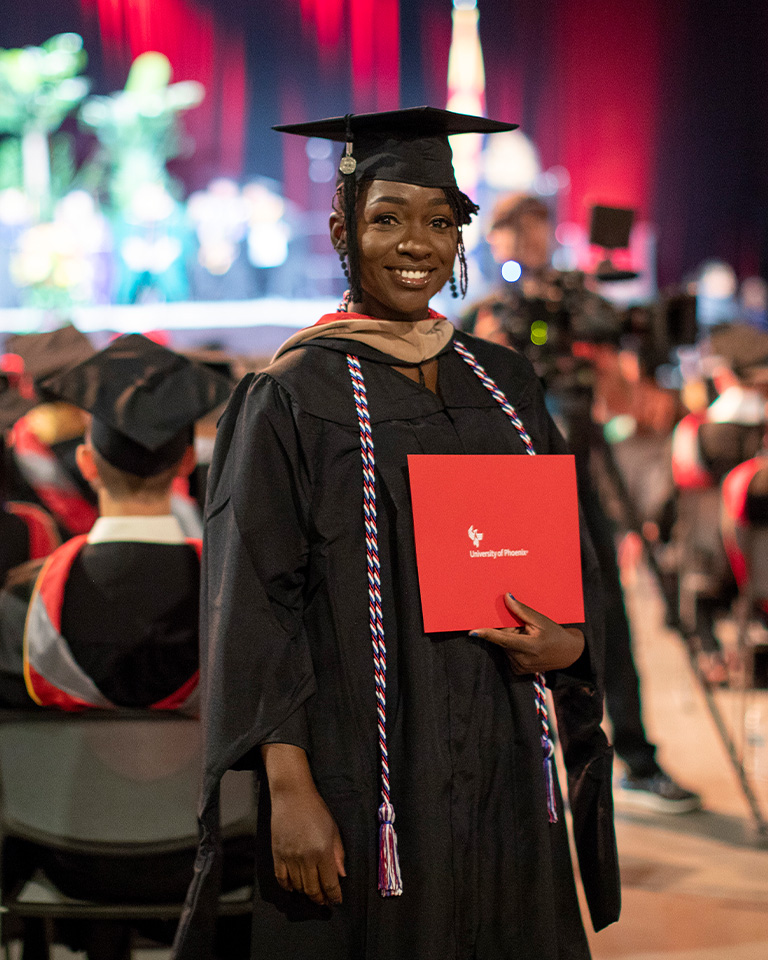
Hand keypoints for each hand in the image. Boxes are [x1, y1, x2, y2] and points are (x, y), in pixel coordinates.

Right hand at [261, 743, 345, 905]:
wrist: (292, 796)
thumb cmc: (316, 810)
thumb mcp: (334, 830)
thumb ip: (338, 854)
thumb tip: (341, 875)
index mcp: (322, 852)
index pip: (329, 883)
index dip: (334, 895)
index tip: (337, 900)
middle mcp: (305, 858)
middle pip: (313, 889)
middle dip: (320, 898)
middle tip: (325, 900)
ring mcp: (289, 858)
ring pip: (298, 887)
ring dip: (306, 893)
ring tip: (312, 893)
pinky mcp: (277, 855)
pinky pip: (281, 879)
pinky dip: (288, 887)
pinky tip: (294, 887)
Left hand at [470, 593, 584, 674]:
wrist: (569, 654)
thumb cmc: (555, 634)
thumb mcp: (541, 620)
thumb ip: (522, 611)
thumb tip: (507, 597)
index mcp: (529, 647)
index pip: (503, 639)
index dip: (488, 634)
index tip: (473, 632)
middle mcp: (522, 660)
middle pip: (503, 640)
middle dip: (509, 631)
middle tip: (524, 628)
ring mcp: (519, 668)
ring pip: (505, 647)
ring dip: (511, 639)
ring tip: (528, 638)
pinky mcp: (518, 671)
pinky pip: (508, 654)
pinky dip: (513, 647)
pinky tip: (526, 646)